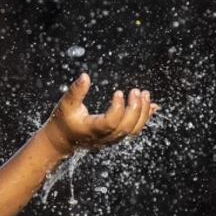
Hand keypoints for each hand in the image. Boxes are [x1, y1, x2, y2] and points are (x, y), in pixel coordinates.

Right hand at [42, 73, 157, 155]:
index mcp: (92, 129)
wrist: (63, 140)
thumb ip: (76, 91)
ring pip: (133, 130)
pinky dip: (145, 118)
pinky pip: (135, 129)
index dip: (118, 108)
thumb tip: (85, 76)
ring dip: (143, 113)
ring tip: (145, 94)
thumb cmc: (63, 120)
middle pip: (126, 127)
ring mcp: (112, 139)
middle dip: (135, 109)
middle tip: (137, 91)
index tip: (119, 92)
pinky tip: (153, 106)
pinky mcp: (117, 136)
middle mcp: (104, 137)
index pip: (111, 123)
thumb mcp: (66, 104)